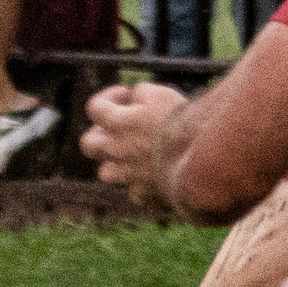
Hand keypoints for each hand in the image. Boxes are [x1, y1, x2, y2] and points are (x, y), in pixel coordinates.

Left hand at [80, 82, 189, 204]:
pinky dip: (142, 186)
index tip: (126, 95)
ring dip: (115, 163)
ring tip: (132, 155)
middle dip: (99, 134)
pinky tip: (154, 178)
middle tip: (117, 127)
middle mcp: (117, 150)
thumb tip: (137, 96)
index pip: (95, 107)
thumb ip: (141, 93)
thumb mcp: (160, 94)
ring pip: (105, 172)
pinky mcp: (146, 193)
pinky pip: (136, 193)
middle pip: (88, 144)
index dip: (108, 97)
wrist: (199, 159)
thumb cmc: (180, 122)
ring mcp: (129, 174)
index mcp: (118, 123)